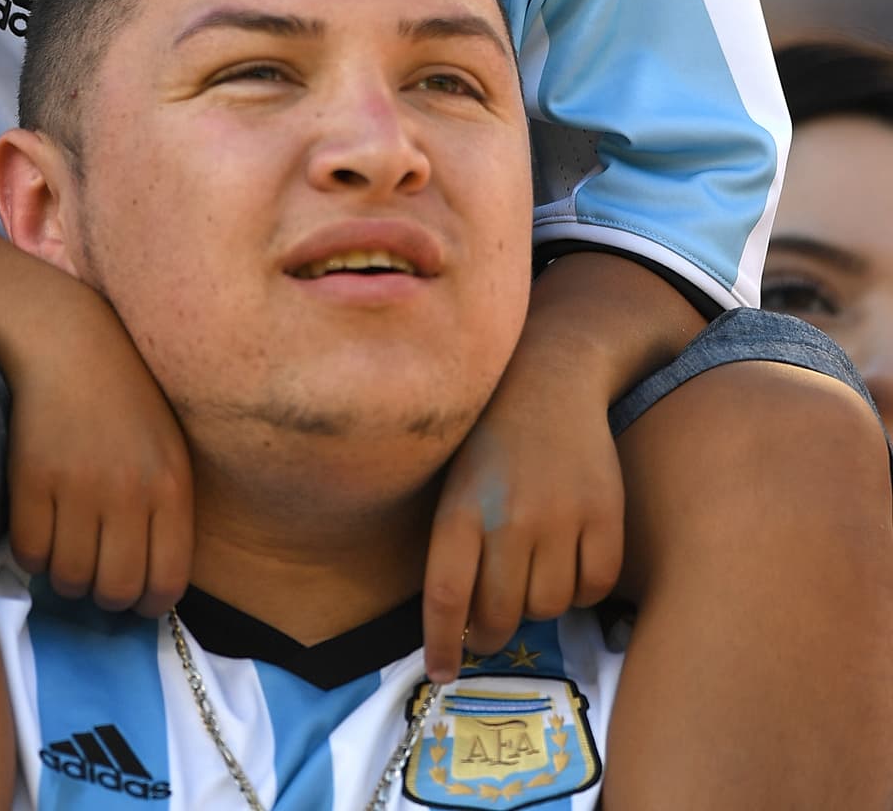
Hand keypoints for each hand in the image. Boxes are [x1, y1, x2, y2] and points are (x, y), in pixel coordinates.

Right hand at [5, 269, 193, 615]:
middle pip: (114, 590)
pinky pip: (30, 553)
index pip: (166, 582)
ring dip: (64, 574)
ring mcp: (79, 487)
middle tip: (93, 570)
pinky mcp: (32, 481)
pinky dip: (31, 552)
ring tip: (64, 546)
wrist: (66, 341)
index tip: (133, 592)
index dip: (147, 602)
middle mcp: (130, 492)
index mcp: (172, 484)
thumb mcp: (165, 446)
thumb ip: (164, 509)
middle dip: (103, 593)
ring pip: (69, 578)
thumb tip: (149, 583)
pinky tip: (38, 526)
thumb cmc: (122, 395)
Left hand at [421, 357, 623, 680]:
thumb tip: (461, 621)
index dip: (443, 644)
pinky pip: (597, 586)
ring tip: (533, 574)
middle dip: (493, 631)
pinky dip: (584, 591)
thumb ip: (455, 543)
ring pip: (550, 606)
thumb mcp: (453, 480)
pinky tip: (571, 566)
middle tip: (493, 622)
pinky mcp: (605, 513)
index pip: (447, 597)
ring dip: (539, 605)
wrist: (550, 375)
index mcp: (460, 507)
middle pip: (502, 615)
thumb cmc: (490, 434)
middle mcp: (509, 517)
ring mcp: (561, 516)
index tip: (442, 672)